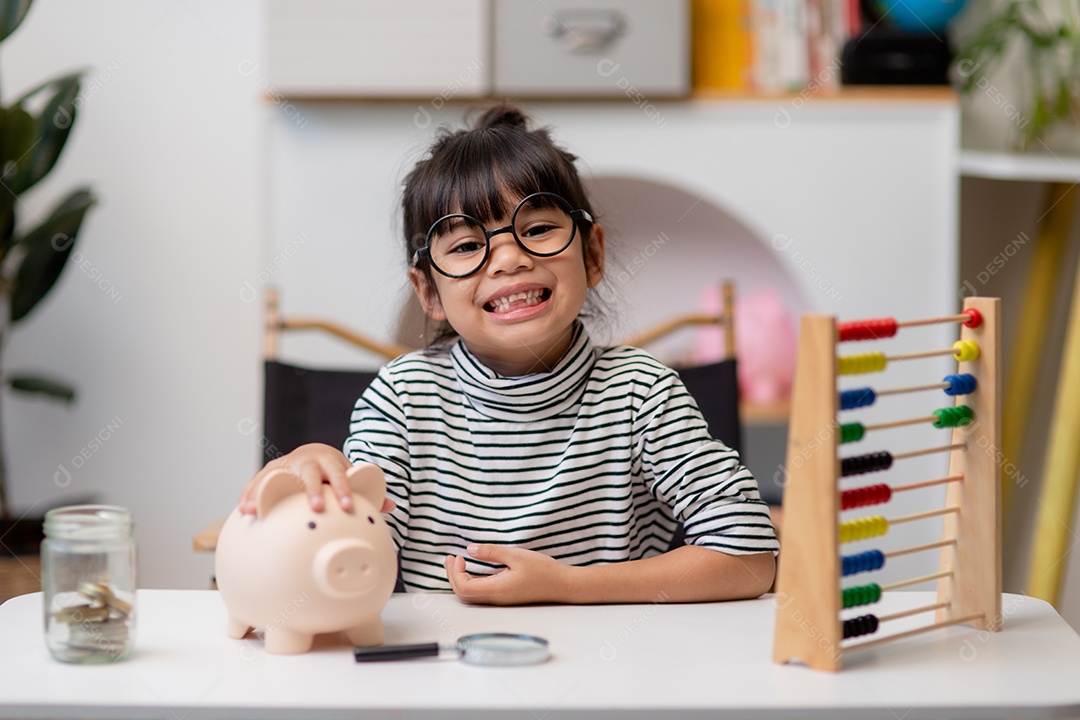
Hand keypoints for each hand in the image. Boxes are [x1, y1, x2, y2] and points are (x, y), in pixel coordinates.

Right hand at [238, 443, 395, 515]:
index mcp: (329, 459)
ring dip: (268, 493)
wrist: (313, 455)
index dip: (343, 489)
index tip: (348, 506)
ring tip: (257, 510)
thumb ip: (367, 492)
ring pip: (277, 476)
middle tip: (315, 509)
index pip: (338, 473)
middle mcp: (306, 460)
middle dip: (311, 490)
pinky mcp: (269, 472)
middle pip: (309, 473)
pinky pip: (257, 482)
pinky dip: (250, 494)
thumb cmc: (333, 474)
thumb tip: (391, 505)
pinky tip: (244, 510)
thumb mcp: (348, 478)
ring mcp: (285, 465)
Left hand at [444, 544, 569, 605]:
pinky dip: (471, 581)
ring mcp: (500, 599)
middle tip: (450, 558)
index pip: (464, 588)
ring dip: (461, 579)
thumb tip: (470, 549)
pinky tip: (472, 570)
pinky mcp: (505, 596)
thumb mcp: (516, 555)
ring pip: (471, 595)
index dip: (455, 573)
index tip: (458, 556)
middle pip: (464, 594)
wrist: (563, 585)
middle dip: (453, 576)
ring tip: (458, 562)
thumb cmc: (544, 570)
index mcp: (497, 589)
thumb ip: (492, 552)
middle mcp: (496, 598)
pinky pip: (481, 593)